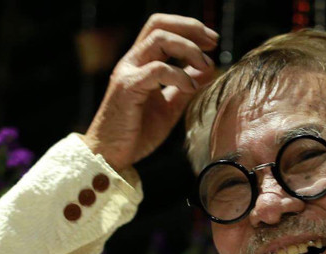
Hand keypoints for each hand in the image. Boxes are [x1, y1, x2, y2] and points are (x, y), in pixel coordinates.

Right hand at [83, 14, 218, 170]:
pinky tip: (191, 88)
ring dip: (188, 49)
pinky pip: (156, 69)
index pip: (162, 28)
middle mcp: (132, 61)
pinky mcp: (127, 88)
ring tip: (206, 67)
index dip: (189, 28)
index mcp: (140, 63)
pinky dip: (179, 75)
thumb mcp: (169, 107)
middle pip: (159, 25)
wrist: (111, 156)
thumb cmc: (137, 133)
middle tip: (214, 43)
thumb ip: (185, 87)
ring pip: (158, 39)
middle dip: (190, 28)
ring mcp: (128, 72)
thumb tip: (207, 69)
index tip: (213, 41)